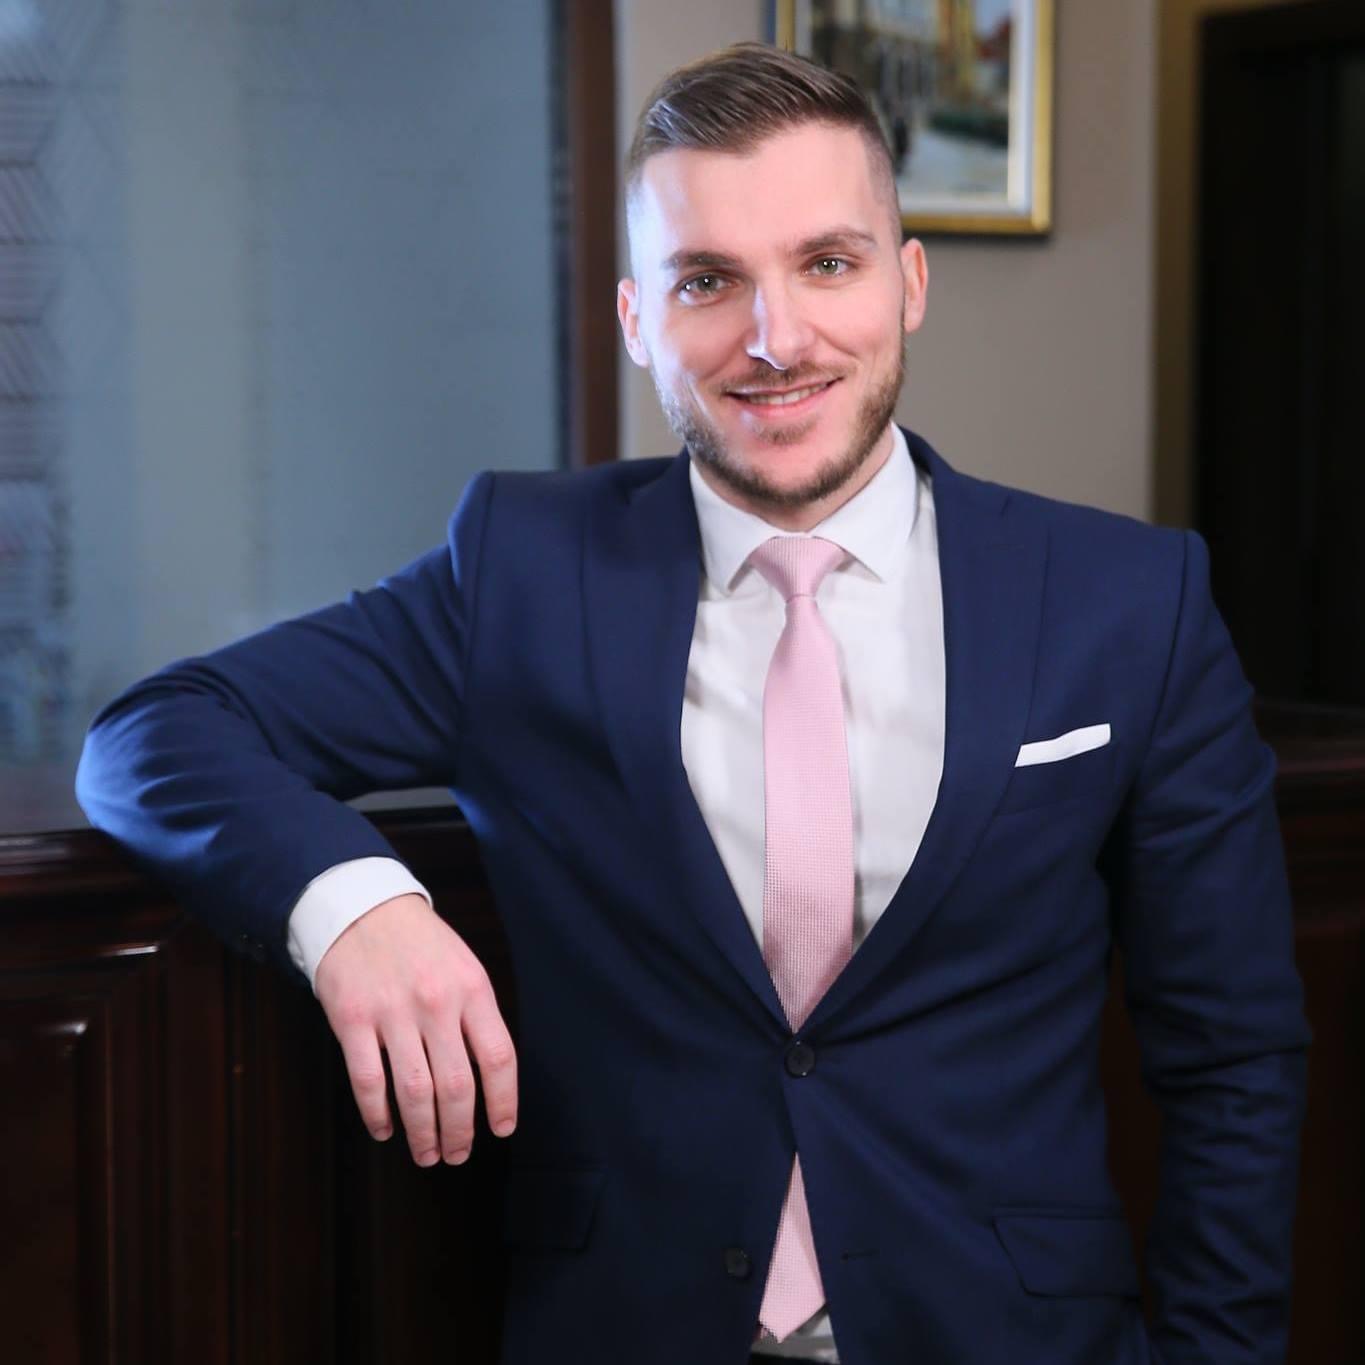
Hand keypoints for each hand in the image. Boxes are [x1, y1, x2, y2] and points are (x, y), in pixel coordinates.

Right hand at [313, 892, 516, 1165]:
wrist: (363, 908)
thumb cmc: (421, 945)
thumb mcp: (463, 967)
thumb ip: (476, 1015)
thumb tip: (490, 1077)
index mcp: (472, 988)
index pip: (499, 1057)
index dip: (503, 1101)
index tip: (501, 1129)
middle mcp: (437, 1002)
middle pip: (457, 1085)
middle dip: (460, 1131)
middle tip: (458, 1154)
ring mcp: (393, 1012)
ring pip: (414, 1092)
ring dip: (423, 1134)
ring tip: (428, 1154)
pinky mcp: (352, 1020)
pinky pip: (368, 1082)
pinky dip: (378, 1115)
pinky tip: (386, 1130)